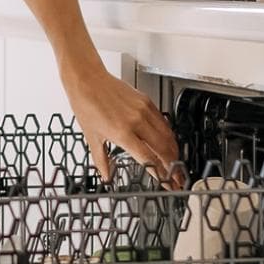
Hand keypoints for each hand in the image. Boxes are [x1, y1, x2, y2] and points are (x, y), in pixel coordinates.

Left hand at [64, 64, 182, 185]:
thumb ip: (102, 160)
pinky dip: (169, 134)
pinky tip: (168, 141)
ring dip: (174, 151)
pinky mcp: (146, 101)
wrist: (87, 79)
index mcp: (122, 133)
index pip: (148, 159)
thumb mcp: (92, 137)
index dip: (160, 174)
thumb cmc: (86, 105)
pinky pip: (163, 121)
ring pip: (167, 135)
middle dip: (173, 167)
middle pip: (163, 149)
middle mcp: (136, 122)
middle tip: (177, 178)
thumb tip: (105, 176)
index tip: (166, 183)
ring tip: (175, 163)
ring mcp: (143, 110)